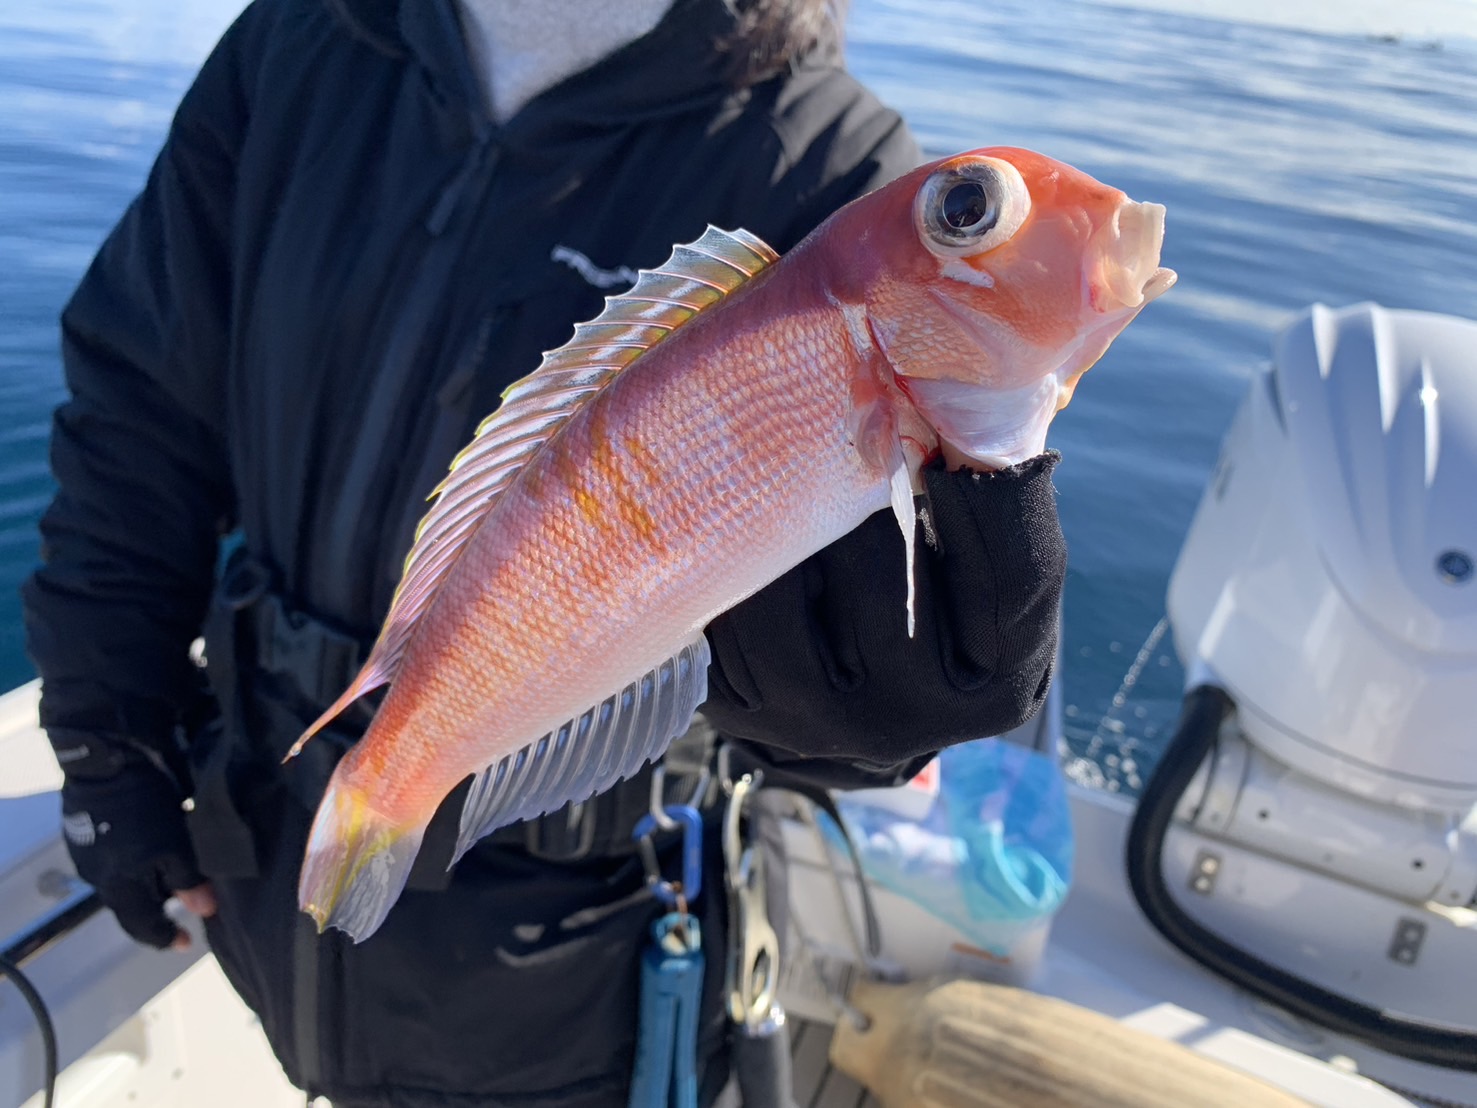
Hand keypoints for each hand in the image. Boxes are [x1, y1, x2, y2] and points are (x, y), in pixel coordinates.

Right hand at [60, 764, 217, 948]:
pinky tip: (148, 850)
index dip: (164, 936)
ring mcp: (88, 855)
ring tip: (170, 878)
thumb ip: (188, 881)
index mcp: (119, 887)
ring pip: (122, 881)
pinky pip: (113, 860)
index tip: (184, 942)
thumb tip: (205, 910)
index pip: (141, 926)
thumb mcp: (174, 846)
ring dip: (145, 884)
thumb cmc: (144, 808)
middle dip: (156, 910)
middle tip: (182, 907)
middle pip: (131, 905)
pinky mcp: (84, 833)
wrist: (104, 765)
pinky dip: (134, 863)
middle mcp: (98, 878)